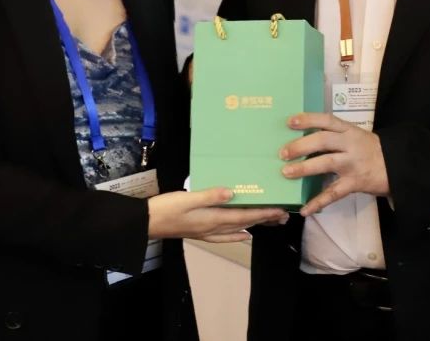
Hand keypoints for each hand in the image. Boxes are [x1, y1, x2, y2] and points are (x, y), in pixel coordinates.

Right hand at [147, 188, 287, 242]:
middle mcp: (213, 228)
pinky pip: (224, 235)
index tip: (280, 210)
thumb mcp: (187, 198)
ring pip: (237, 229)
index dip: (263, 214)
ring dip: (255, 226)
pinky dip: (237, 234)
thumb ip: (210, 195)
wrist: (146, 223)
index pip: (244, 216)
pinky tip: (244, 234)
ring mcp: (207, 232)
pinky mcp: (201, 232)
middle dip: (264, 220)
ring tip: (270, 223)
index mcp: (212, 218)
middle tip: (283, 216)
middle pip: (244, 224)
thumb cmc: (165, 208)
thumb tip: (232, 192)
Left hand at [279, 113, 389, 216]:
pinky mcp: (355, 183)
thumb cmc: (371, 150)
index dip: (308, 119)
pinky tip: (305, 210)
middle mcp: (350, 144)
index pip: (326, 120)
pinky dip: (318, 202)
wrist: (398, 166)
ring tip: (286, 172)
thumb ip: (335, 136)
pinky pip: (334, 193)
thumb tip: (304, 140)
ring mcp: (352, 164)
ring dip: (304, 168)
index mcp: (349, 130)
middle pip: (322, 140)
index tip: (290, 122)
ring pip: (326, 163)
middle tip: (282, 152)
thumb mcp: (355, 136)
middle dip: (300, 146)